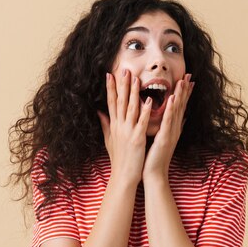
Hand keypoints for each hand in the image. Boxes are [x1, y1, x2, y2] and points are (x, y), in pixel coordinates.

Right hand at [97, 70, 152, 185]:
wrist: (123, 176)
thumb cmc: (119, 160)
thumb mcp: (109, 140)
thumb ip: (105, 125)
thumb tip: (99, 112)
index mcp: (114, 126)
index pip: (111, 103)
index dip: (110, 88)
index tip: (110, 74)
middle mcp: (119, 126)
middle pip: (119, 101)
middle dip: (121, 85)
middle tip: (123, 70)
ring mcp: (128, 132)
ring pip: (130, 108)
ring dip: (133, 93)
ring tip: (136, 78)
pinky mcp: (137, 139)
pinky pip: (141, 122)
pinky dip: (144, 111)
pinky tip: (148, 100)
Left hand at [142, 74, 193, 182]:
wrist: (153, 174)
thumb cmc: (154, 157)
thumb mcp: (160, 139)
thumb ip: (165, 127)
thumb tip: (169, 119)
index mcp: (172, 128)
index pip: (179, 107)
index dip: (183, 93)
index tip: (186, 79)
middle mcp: (174, 129)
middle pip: (181, 106)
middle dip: (185, 90)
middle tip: (188, 75)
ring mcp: (171, 133)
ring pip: (176, 110)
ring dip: (180, 95)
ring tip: (183, 81)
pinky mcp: (166, 138)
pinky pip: (169, 121)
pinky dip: (171, 109)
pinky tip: (173, 99)